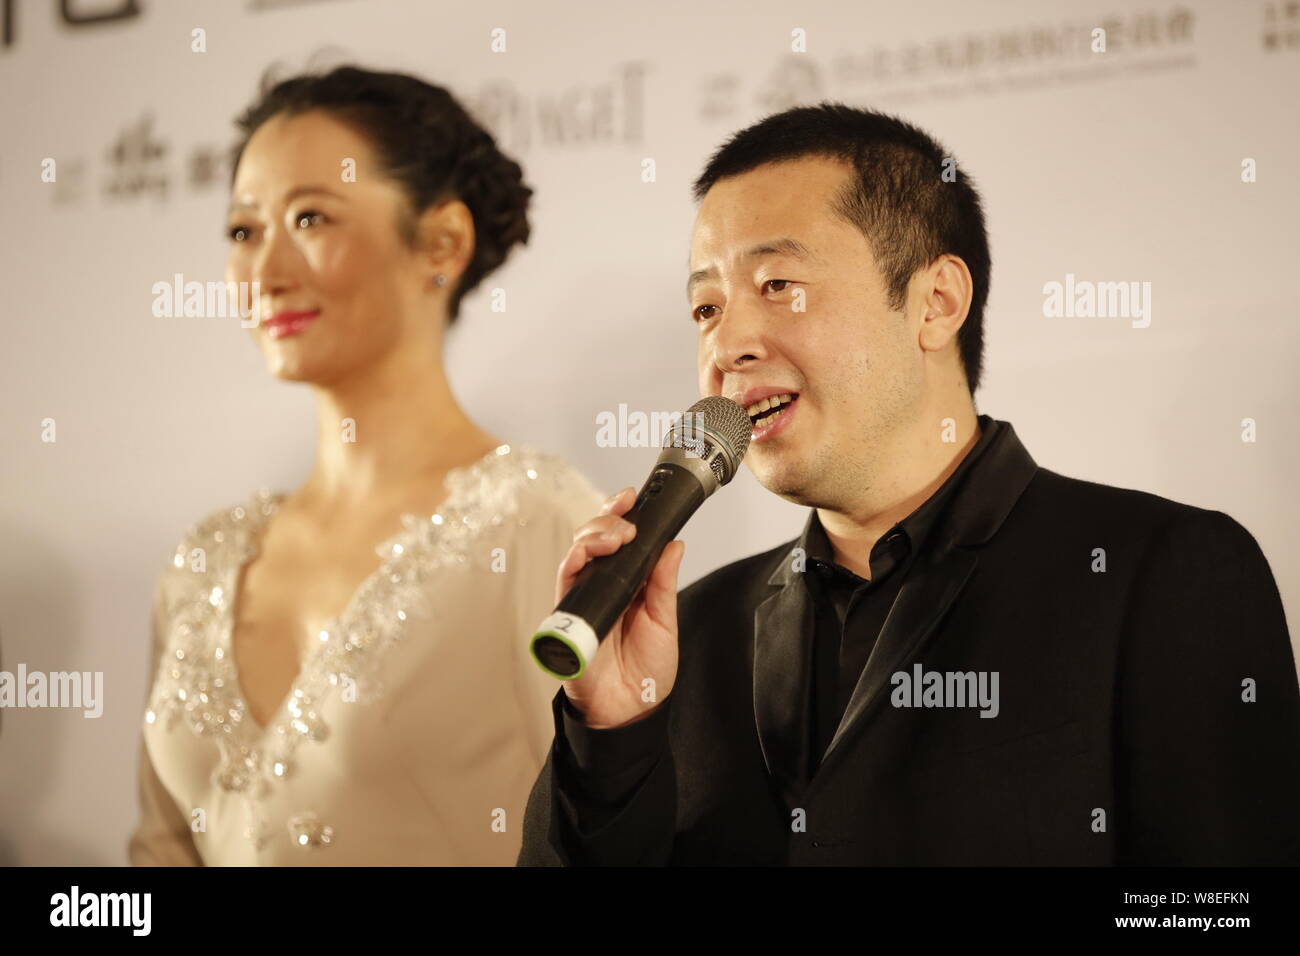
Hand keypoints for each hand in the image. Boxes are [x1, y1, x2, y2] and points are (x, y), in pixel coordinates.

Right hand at [556, 487, 682, 728]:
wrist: (631, 712)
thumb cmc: (646, 671)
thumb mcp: (664, 620)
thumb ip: (663, 583)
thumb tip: (674, 544)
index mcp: (623, 584)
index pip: (615, 540)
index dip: (618, 515)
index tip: (631, 497)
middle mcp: (599, 588)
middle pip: (590, 540)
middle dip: (605, 521)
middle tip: (626, 524)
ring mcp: (581, 602)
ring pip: (574, 556)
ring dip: (592, 538)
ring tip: (616, 537)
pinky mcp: (567, 621)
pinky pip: (563, 587)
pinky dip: (572, 567)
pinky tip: (585, 557)